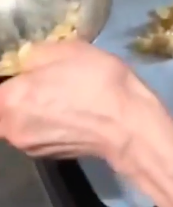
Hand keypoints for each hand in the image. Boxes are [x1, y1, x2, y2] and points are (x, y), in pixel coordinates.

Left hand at [0, 41, 137, 160]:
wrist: (127, 123)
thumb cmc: (95, 80)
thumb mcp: (66, 49)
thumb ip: (34, 53)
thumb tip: (25, 60)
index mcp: (9, 100)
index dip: (9, 76)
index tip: (25, 69)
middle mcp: (11, 129)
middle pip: (3, 107)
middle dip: (18, 94)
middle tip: (43, 78)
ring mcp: (28, 147)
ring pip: (19, 122)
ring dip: (31, 109)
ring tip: (59, 94)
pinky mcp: (48, 157)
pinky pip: (37, 133)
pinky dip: (46, 122)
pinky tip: (71, 111)